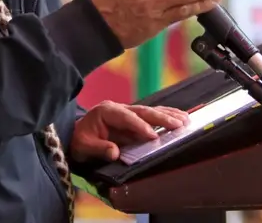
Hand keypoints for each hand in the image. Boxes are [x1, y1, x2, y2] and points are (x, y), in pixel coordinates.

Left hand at [70, 100, 189, 162]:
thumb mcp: (83, 147)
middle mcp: (119, 108)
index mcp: (106, 111)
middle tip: (177, 125)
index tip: (153, 135)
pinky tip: (179, 118)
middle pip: (142, 111)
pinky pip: (151, 117)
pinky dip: (166, 117)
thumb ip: (98, 149)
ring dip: (168, 115)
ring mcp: (127, 112)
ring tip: (185, 120)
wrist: (76, 135)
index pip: (126, 117)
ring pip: (150, 112)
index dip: (140, 126)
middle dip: (161, 118)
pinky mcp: (133, 119)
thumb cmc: (79, 140)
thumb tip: (115, 153)